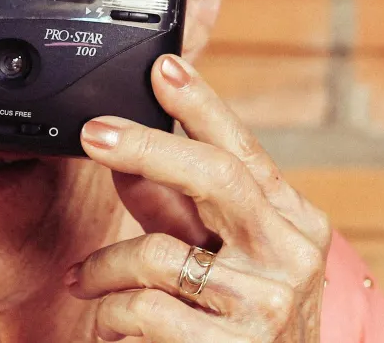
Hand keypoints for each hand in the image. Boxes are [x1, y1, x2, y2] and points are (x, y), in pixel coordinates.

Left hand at [67, 54, 331, 341]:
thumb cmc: (238, 332)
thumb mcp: (218, 263)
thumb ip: (179, 212)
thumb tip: (128, 158)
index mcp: (295, 225)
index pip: (245, 152)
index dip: (202, 106)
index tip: (163, 67)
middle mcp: (292, 258)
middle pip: (215, 177)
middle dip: (147, 147)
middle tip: (93, 134)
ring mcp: (267, 304)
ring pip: (158, 252)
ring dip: (104, 268)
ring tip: (88, 284)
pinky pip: (141, 308)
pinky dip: (109, 315)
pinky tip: (109, 328)